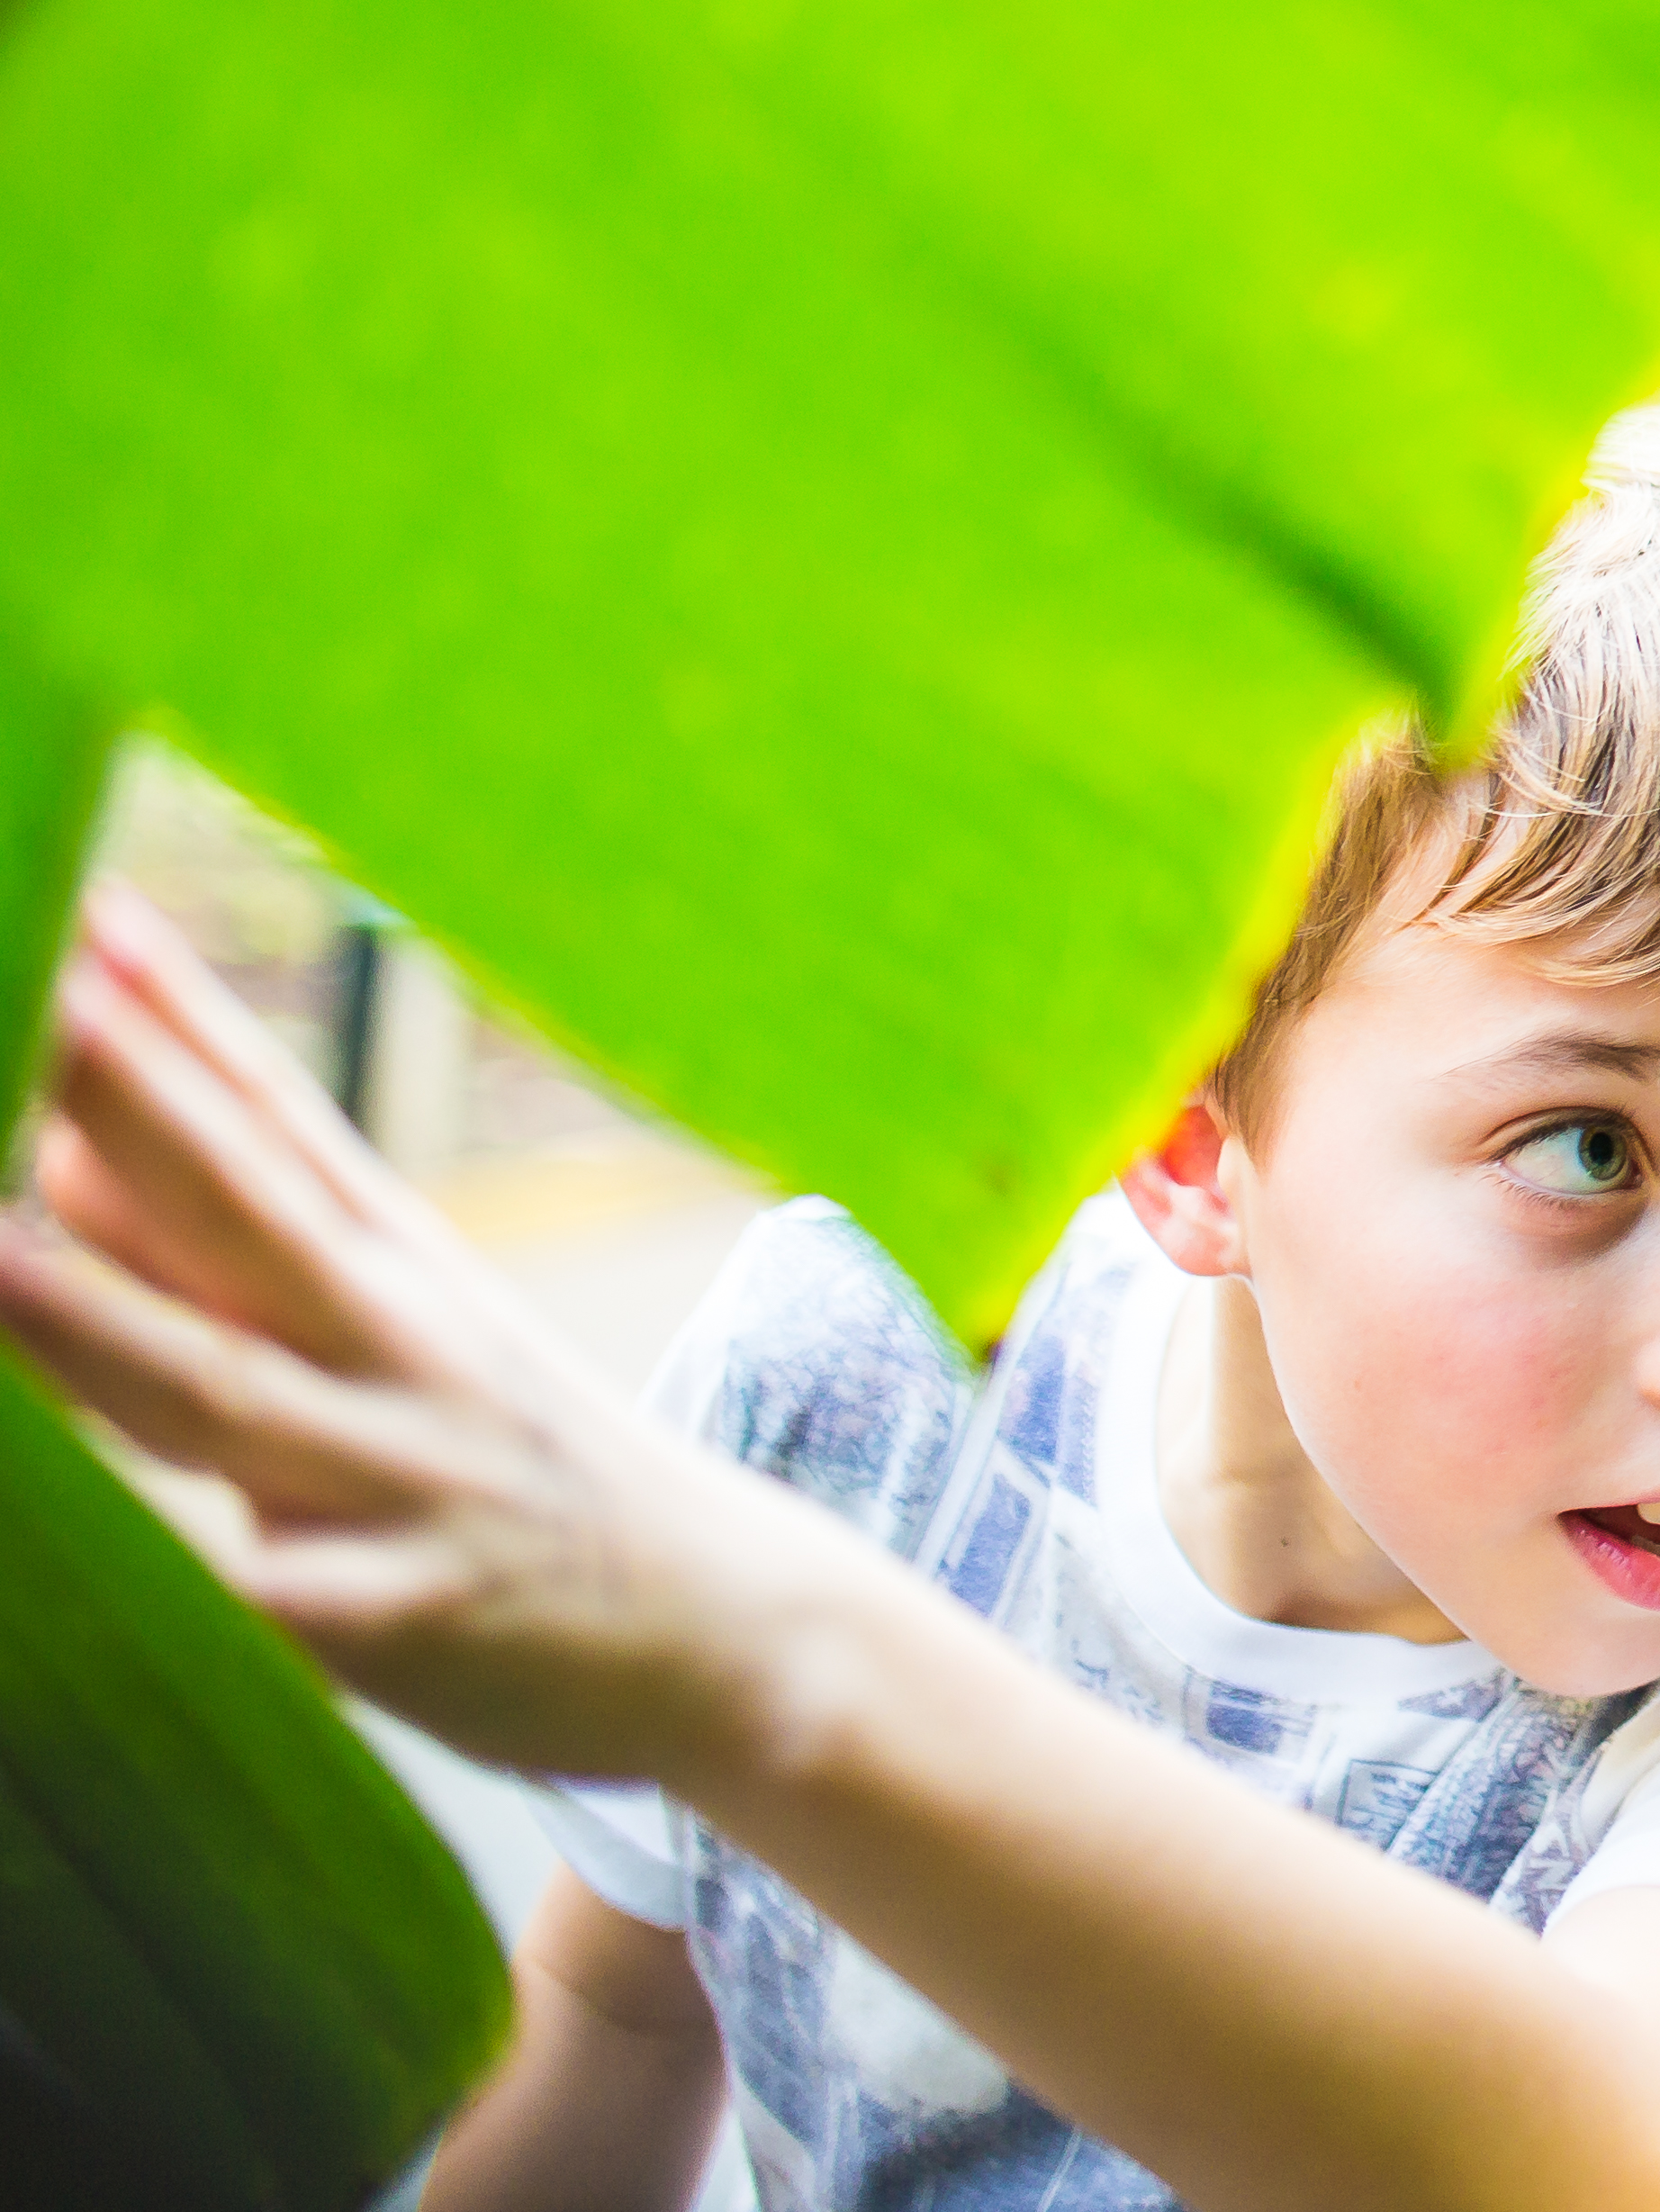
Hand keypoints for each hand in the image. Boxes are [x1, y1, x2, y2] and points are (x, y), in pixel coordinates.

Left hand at [1, 889, 829, 1784]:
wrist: (725, 1623)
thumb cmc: (505, 1458)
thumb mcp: (382, 1332)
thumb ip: (204, 1252)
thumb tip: (41, 1152)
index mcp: (391, 1260)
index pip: (265, 1111)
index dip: (168, 1012)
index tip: (75, 902)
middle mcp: (398, 1341)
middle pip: (241, 1205)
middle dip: (125, 1097)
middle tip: (28, 985)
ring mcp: (404, 1473)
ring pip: (226, 1391)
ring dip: (96, 1320)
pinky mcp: (403, 1619)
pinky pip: (282, 1599)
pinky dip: (213, 1570)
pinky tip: (110, 1562)